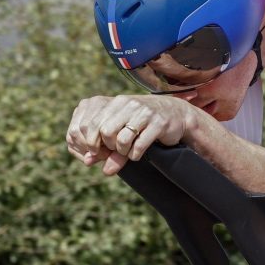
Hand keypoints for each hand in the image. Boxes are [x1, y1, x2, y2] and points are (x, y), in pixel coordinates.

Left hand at [66, 95, 197, 174]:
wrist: (176, 114)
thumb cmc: (143, 123)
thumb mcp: (122, 130)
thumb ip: (105, 146)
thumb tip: (88, 162)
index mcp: (116, 102)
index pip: (91, 123)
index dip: (90, 142)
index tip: (96, 151)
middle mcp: (129, 104)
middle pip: (105, 132)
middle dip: (107, 147)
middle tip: (114, 151)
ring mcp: (145, 113)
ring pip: (122, 139)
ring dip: (122, 152)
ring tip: (127, 151)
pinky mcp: (159, 124)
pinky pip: (139, 146)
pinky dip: (135, 155)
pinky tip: (137, 153)